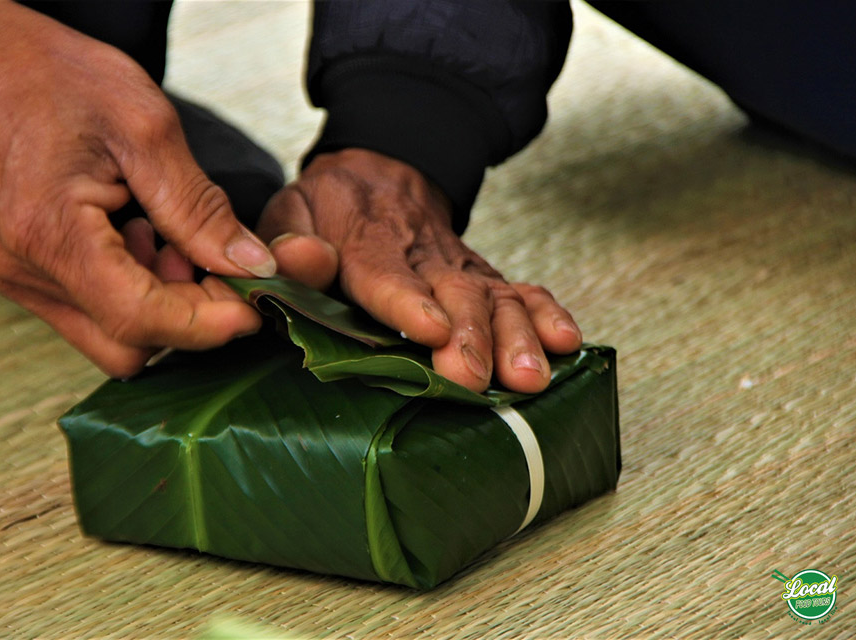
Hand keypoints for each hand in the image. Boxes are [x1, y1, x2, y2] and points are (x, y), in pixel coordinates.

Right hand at [0, 0, 275, 376]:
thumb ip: (200, 209)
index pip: (139, 319)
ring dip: (163, 305)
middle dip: (187, 317)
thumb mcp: (147, 129)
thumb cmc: (62, 81)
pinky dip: (137, 293)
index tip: (256, 305)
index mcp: (50, 234)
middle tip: (213, 261)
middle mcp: (26, 273)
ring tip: (172, 239)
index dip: (208, 324)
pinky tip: (146, 240)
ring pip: (114, 338)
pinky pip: (97, 314)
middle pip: (128, 346)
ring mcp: (23, 281)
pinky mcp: (30, 277)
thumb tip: (253, 267)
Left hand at [257, 149, 581, 392]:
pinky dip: (547, 313)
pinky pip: (522, 289)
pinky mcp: (483, 276)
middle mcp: (422, 255)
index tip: (432, 330)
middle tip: (473, 379)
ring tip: (527, 377)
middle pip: (454, 294)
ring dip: (515, 336)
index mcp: (366, 241)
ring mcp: (460, 267)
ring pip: (494, 297)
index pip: (386, 273)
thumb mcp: (290, 212)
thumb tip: (305, 258)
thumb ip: (288, 241)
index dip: (408, 303)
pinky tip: (567, 343)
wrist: (379, 173)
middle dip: (470, 336)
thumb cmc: (326, 210)